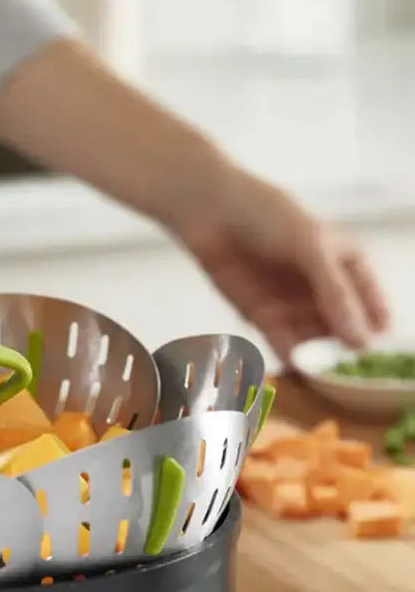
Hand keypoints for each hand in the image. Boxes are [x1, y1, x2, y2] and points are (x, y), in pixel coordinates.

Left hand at [172, 164, 389, 361]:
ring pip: (311, 336)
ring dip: (316, 355)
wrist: (212, 214)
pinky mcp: (262, 314)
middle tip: (347, 375)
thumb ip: (333, 292)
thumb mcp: (310, 248)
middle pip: (340, 324)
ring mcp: (293, 302)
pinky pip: (280, 339)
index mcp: (346, 263)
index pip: (369, 299)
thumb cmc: (268, 217)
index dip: (374, 323)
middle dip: (343, 348)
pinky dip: (288, 354)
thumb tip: (359, 338)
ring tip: (321, 376)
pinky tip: (295, 368)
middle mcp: (322, 287)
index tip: (380, 350)